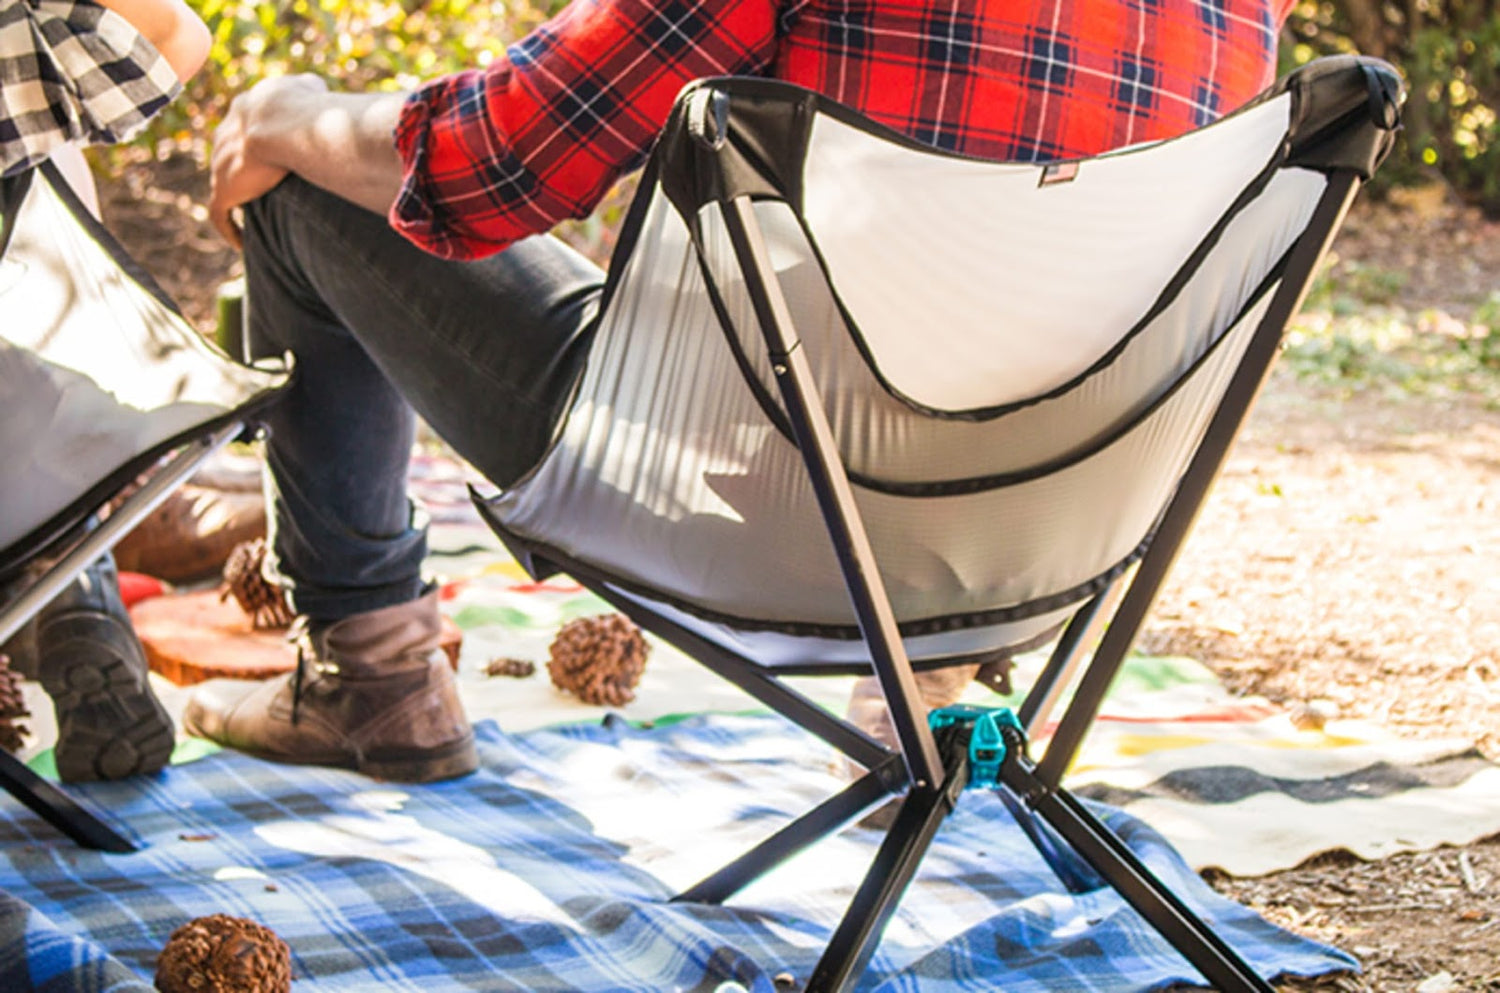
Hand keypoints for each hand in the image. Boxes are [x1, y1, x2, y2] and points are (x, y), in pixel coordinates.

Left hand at [209, 74, 328, 248]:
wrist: (281, 123)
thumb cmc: (301, 105)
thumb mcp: (308, 86)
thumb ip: (308, 86)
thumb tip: (316, 88)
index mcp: (243, 109)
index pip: (245, 125)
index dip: (260, 141)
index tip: (273, 158)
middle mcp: (225, 133)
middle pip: (230, 153)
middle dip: (242, 170)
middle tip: (264, 189)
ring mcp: (220, 163)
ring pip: (223, 182)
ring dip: (237, 199)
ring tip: (255, 218)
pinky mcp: (222, 189)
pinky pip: (219, 214)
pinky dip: (228, 229)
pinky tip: (241, 243)